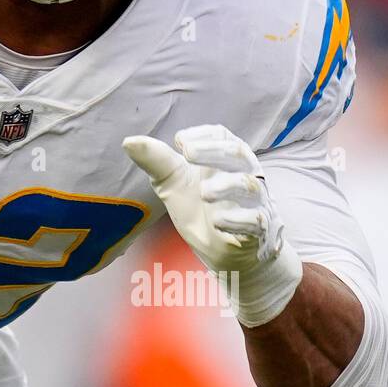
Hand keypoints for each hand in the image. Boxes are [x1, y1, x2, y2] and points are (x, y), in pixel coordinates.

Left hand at [123, 124, 301, 325]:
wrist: (220, 251)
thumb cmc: (198, 207)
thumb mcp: (173, 182)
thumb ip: (156, 161)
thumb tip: (128, 141)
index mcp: (224, 157)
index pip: (221, 134)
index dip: (202, 135)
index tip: (179, 143)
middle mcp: (243, 173)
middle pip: (238, 153)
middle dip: (213, 151)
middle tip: (187, 154)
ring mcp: (254, 201)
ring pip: (249, 185)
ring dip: (226, 187)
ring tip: (204, 193)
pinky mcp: (259, 228)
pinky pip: (256, 220)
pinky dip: (237, 221)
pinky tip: (217, 222)